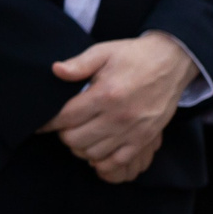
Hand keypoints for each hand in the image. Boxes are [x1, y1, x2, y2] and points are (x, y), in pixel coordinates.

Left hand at [46, 33, 196, 183]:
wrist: (172, 63)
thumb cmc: (134, 56)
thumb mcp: (104, 52)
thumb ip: (79, 63)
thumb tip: (56, 70)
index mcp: (105, 94)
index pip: (66, 117)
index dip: (49, 123)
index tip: (41, 124)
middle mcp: (118, 116)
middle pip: (75, 139)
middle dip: (63, 134)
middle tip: (64, 126)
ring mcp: (133, 130)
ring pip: (93, 153)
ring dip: (80, 147)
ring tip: (79, 135)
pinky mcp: (144, 139)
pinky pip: (117, 161)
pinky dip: (102, 160)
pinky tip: (97, 148)